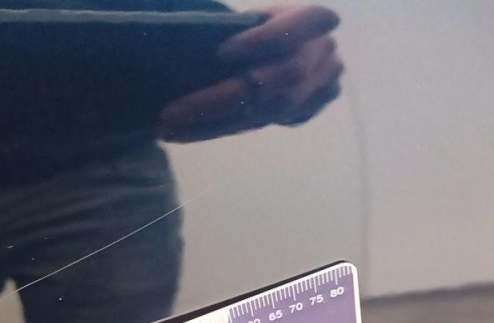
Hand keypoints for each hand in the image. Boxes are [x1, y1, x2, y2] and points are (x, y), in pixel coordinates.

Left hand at [159, 5, 343, 142]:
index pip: (298, 26)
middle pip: (271, 81)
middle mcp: (323, 55)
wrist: (296, 52)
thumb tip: (190, 48)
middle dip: (218, 99)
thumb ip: (237, 32)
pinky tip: (185, 133)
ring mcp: (320, 88)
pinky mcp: (306, 111)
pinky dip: (219, 129)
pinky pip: (257, 124)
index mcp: (315, 19)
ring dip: (212, 123)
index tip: (221, 54)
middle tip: (171, 113)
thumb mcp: (253, 19)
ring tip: (170, 128)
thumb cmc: (262, 28)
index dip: (262, 41)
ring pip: (264, 111)